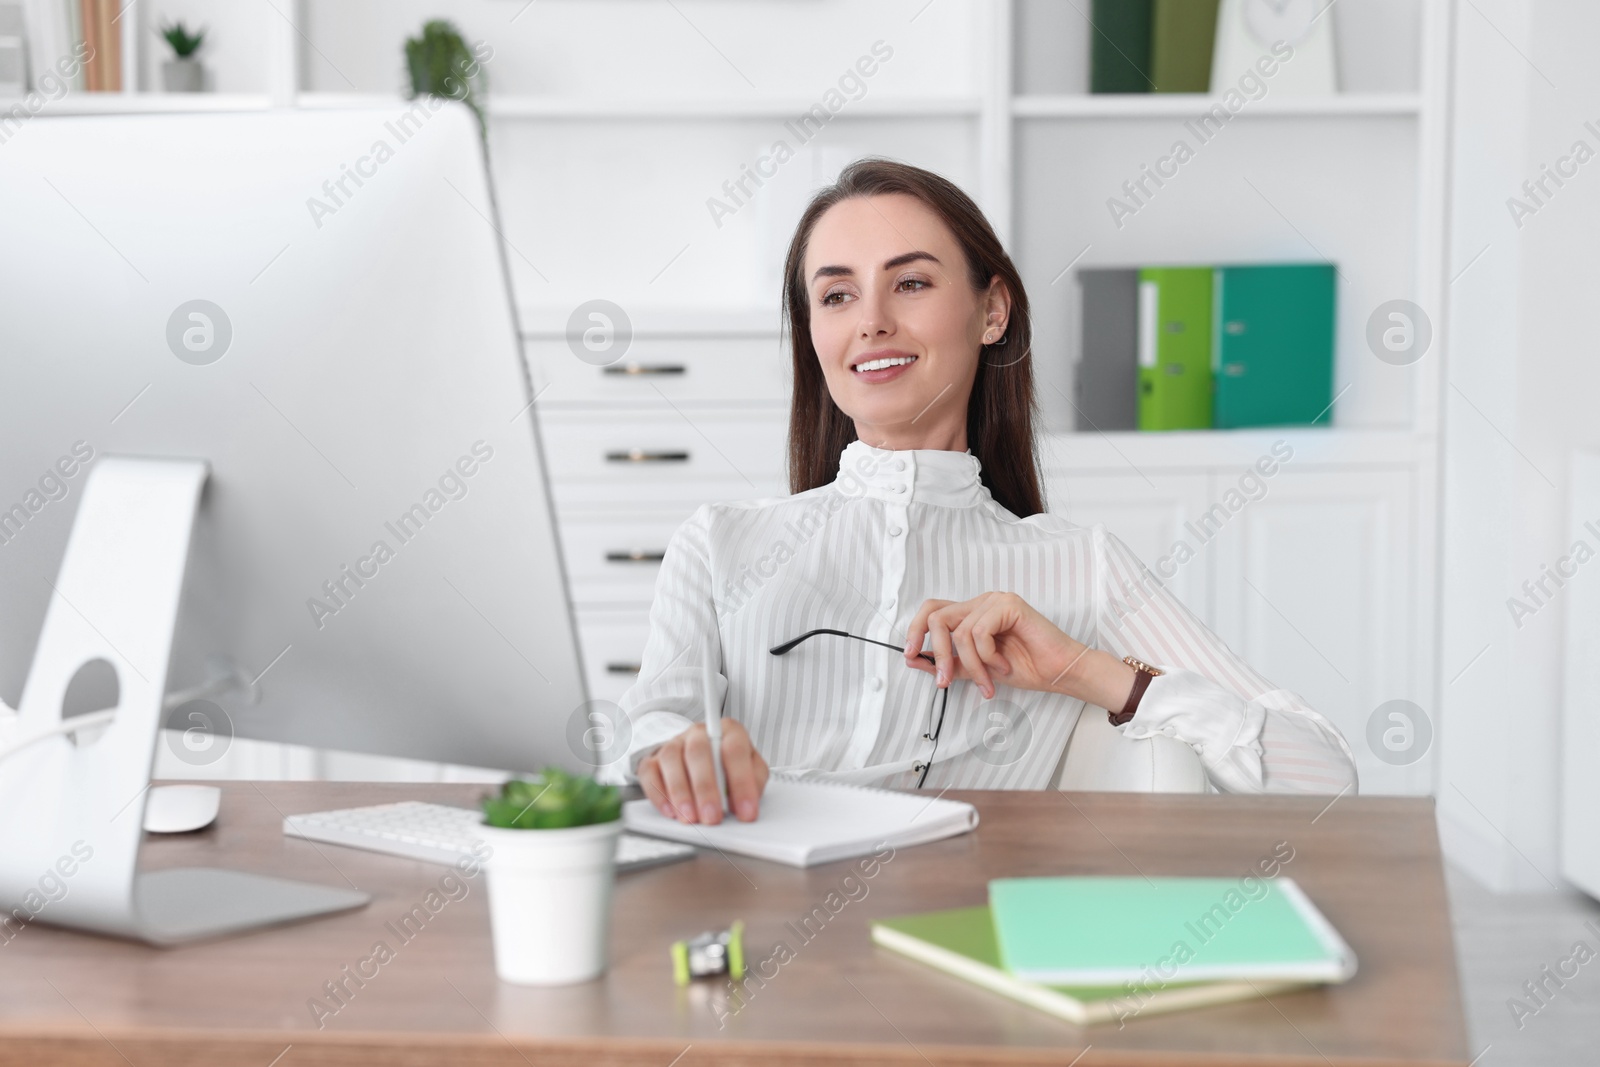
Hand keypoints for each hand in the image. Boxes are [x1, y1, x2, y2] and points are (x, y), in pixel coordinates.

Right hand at [637, 718, 768, 825]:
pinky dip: (659, 794)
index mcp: (728, 731)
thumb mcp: (751, 769)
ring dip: (681, 792)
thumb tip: (747, 803)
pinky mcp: (653, 759)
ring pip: (671, 760)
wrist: (698, 755)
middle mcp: (699, 734)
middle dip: (706, 788)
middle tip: (713, 817)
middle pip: (698, 753)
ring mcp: (674, 744)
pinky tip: (671, 811)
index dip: (741, 782)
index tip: (745, 811)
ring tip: (691, 817)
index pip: (734, 750)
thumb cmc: (727, 765)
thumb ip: (754, 782)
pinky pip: (650, 773)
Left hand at [903, 592, 1089, 699]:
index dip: (915, 629)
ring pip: (960, 632)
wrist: (1057, 672)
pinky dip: (988, 656)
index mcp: (971, 613)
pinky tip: (1004, 665)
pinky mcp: (1009, 604)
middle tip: (945, 680)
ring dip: (972, 666)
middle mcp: (981, 602)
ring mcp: (995, 600)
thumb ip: (946, 663)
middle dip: (938, 653)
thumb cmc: (1024, 667)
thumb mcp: (975, 669)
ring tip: (989, 682)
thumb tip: (912, 659)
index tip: (909, 655)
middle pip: (937, 616)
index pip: (932, 610)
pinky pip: (980, 632)